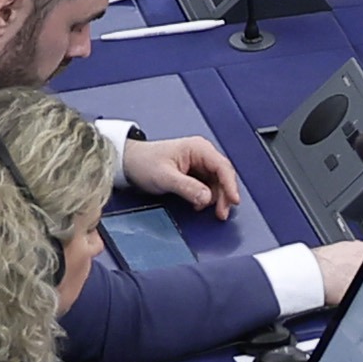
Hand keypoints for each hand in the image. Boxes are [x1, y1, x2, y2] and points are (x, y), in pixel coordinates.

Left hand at [125, 131, 245, 213]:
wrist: (129, 162)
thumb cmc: (144, 162)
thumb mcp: (165, 177)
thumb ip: (187, 187)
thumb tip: (207, 197)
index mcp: (198, 148)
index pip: (222, 167)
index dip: (230, 185)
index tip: (233, 200)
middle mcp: (202, 154)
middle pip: (223, 177)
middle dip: (223, 196)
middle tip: (221, 213)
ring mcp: (199, 164)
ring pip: (217, 184)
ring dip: (214, 198)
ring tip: (202, 208)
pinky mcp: (195, 173)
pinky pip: (208, 187)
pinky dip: (205, 198)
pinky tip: (197, 204)